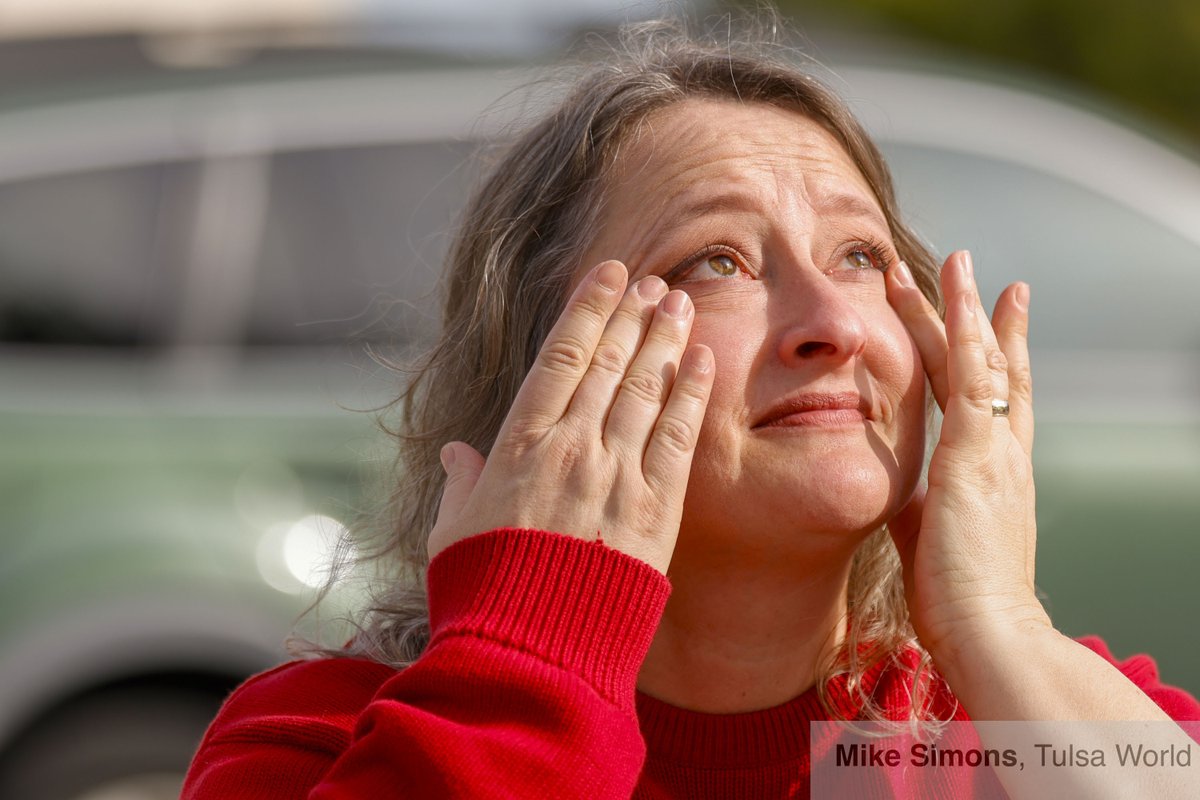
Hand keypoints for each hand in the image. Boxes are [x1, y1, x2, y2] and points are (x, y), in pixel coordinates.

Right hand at [427, 260, 714, 573]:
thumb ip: (462, 484)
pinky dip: (690, 395)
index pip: (561, 358)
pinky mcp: (654, 511)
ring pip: (644, 389)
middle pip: (608, 362)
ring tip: (680, 302)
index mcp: (518, 446)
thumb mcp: (454, 533)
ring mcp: (615, 476)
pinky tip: (702, 360)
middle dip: (631, 314)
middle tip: (652, 279)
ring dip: (664, 340)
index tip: (606, 276)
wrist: (529, 654)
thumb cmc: (483, 593)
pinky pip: (676, 439)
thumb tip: (459, 453)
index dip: (587, 310)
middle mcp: (570, 448)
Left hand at [885, 250, 1050, 663]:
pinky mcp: (975, 452)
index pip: (995, 401)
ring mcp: (994, 448)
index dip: (992, 357)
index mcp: (992, 471)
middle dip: (981, 318)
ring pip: (982, 359)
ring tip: (957, 261)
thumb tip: (893, 487)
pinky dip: (962, 332)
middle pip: (995, 368)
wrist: (986, 629)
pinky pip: (970, 376)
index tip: (989, 321)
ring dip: (964, 308)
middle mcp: (1002, 451)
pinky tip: (953, 298)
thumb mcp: (927, 536)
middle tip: (975, 272)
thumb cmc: (957, 598)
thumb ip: (913, 502)